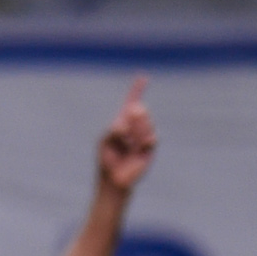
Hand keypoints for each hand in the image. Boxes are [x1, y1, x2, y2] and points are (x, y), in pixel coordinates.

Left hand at [98, 75, 155, 192]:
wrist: (114, 178)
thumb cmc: (107, 159)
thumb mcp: (105, 142)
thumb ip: (113, 130)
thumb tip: (126, 124)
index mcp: (123, 122)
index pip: (131, 103)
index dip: (136, 90)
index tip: (142, 77)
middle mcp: (135, 127)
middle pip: (141, 111)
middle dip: (134, 117)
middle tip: (125, 127)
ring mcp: (143, 136)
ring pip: (147, 123)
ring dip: (137, 131)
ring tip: (129, 143)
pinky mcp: (150, 148)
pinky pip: (151, 137)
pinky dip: (144, 141)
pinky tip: (139, 147)